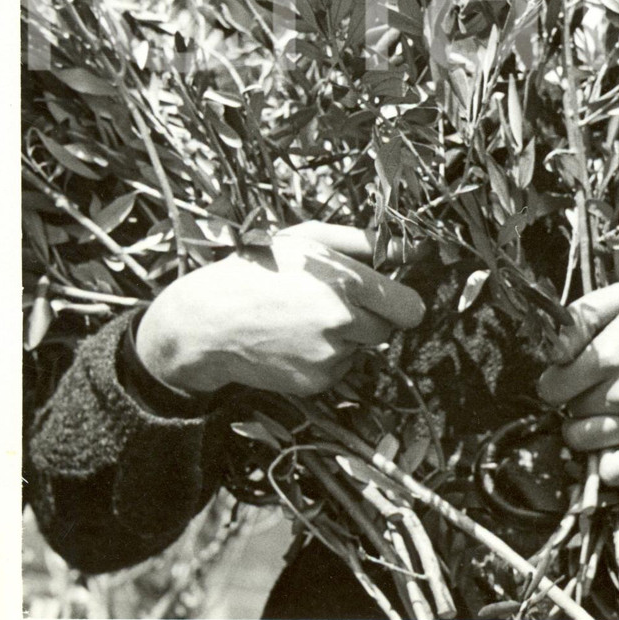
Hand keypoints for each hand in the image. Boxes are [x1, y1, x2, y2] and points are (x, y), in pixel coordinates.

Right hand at [135, 222, 424, 399]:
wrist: (209, 322)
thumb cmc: (258, 269)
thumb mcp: (307, 237)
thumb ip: (361, 241)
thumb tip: (404, 246)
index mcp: (347, 285)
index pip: (410, 308)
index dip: (402, 301)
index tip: (389, 296)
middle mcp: (343, 324)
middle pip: (389, 330)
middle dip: (372, 317)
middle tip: (336, 302)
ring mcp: (329, 357)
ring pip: (363, 349)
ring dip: (347, 336)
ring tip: (306, 318)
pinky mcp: (316, 382)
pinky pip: (339, 367)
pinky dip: (326, 356)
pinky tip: (295, 339)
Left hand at [537, 284, 618, 485]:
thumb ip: (585, 312)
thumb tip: (553, 342)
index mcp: (610, 354)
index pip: (551, 386)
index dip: (556, 380)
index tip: (568, 375)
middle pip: (567, 412)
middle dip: (573, 400)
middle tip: (592, 389)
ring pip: (581, 442)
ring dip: (584, 429)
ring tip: (602, 412)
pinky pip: (613, 471)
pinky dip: (606, 461)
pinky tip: (614, 441)